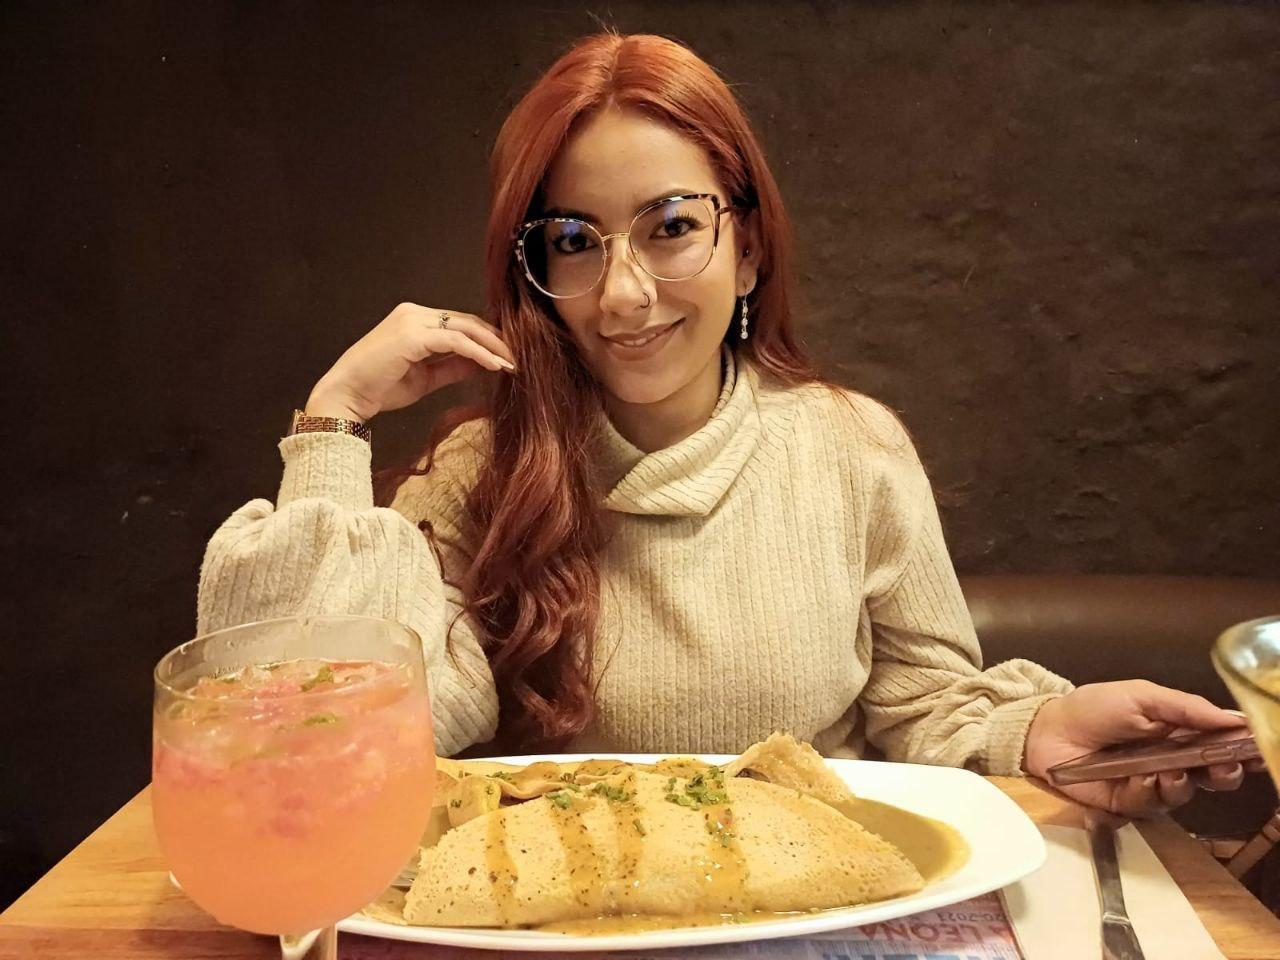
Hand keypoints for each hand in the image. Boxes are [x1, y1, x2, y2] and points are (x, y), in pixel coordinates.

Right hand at [306, 303, 515, 422]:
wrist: (347, 396)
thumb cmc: (380, 388)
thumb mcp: (425, 378)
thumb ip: (452, 367)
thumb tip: (482, 364)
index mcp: (415, 320)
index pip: (460, 323)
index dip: (487, 339)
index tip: (508, 357)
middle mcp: (414, 314)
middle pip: (467, 321)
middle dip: (496, 340)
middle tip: (518, 358)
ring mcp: (412, 321)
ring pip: (465, 328)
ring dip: (493, 346)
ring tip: (512, 364)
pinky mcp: (413, 335)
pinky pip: (456, 341)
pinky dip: (479, 353)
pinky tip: (495, 366)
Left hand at [1022, 680, 1261, 816]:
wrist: (1047, 730)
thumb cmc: (1092, 708)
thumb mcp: (1140, 697)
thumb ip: (1185, 707)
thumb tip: (1232, 718)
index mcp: (1177, 731)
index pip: (1219, 744)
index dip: (1240, 749)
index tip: (1256, 751)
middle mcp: (1171, 759)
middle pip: (1213, 776)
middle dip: (1224, 773)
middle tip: (1223, 767)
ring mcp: (1150, 783)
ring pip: (1185, 794)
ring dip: (1182, 784)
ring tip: (1168, 771)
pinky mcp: (1128, 803)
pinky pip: (1150, 805)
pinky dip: (1149, 792)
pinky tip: (1140, 778)